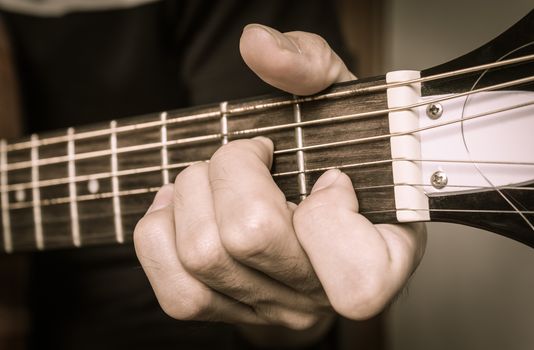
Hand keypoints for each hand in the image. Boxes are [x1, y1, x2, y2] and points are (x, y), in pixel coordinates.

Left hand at [134, 24, 425, 329]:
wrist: (305, 206)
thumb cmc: (331, 157)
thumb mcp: (337, 104)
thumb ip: (309, 66)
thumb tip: (256, 45)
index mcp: (379, 257)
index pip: (355, 274)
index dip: (328, 212)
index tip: (327, 178)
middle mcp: (320, 294)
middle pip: (250, 238)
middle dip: (232, 170)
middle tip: (249, 154)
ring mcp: (269, 309)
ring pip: (203, 256)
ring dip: (192, 192)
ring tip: (214, 176)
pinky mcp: (221, 311)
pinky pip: (175, 288)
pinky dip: (161, 230)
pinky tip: (182, 205)